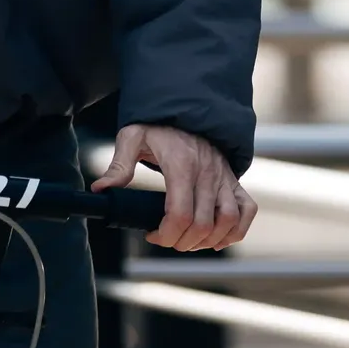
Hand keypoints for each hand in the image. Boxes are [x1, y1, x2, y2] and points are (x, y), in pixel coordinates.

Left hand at [94, 123, 255, 252]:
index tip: (152, 234)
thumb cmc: (160, 126)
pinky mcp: (234, 180)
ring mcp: (224, 177)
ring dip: (208, 240)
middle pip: (202, 225)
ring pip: (227, 221)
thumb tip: (101, 190)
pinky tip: (216, 237)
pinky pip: (247, 211)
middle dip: (182, 242)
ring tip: (188, 240)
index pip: (180, 214)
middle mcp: (207, 172)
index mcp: (181, 164)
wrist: (190, 105)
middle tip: (167, 238)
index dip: (166, 235)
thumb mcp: (133, 137)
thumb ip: (119, 165)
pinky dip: (236, 230)